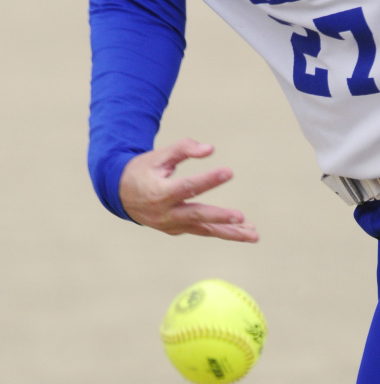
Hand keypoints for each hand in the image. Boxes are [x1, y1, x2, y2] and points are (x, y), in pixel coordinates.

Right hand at [119, 138, 258, 241]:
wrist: (121, 194)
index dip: (208, 180)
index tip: (229, 171)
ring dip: (230, 233)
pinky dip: (222, 231)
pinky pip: (202, 230)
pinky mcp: (177, 230)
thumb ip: (184, 148)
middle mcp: (166, 214)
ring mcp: (171, 225)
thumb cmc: (144, 170)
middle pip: (196, 216)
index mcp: (159, 193)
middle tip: (241, 217)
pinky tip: (243, 231)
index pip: (188, 187)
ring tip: (253, 235)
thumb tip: (210, 149)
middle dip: (219, 217)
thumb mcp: (160, 155)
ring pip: (204, 230)